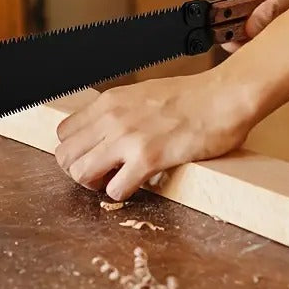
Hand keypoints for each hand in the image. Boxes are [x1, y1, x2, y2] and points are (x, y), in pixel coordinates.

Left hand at [55, 70, 257, 200]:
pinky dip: (121, 194)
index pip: (63, 133)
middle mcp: (112, 118)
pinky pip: (114, 189)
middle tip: (101, 175)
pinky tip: (137, 185)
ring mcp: (128, 138)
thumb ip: (120, 112)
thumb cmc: (194, 98)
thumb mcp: (144, 94)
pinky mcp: (149, 158)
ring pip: (81, 174)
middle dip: (79, 171)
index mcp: (110, 101)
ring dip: (96, 185)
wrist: (225, 97)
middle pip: (65, 156)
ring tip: (116, 181)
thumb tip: (108, 133)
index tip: (93, 156)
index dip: (76, 150)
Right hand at [224, 0, 288, 51]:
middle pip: (234, 26)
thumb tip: (249, 30)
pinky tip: (285, 27)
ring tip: (283, 35)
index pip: (222, 20)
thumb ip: (273, 10)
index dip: (231, 39)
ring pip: (248, 23)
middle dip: (248, 41)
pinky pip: (259, 17)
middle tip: (273, 45)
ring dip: (261, 34)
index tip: (249, 50)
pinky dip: (270, 27)